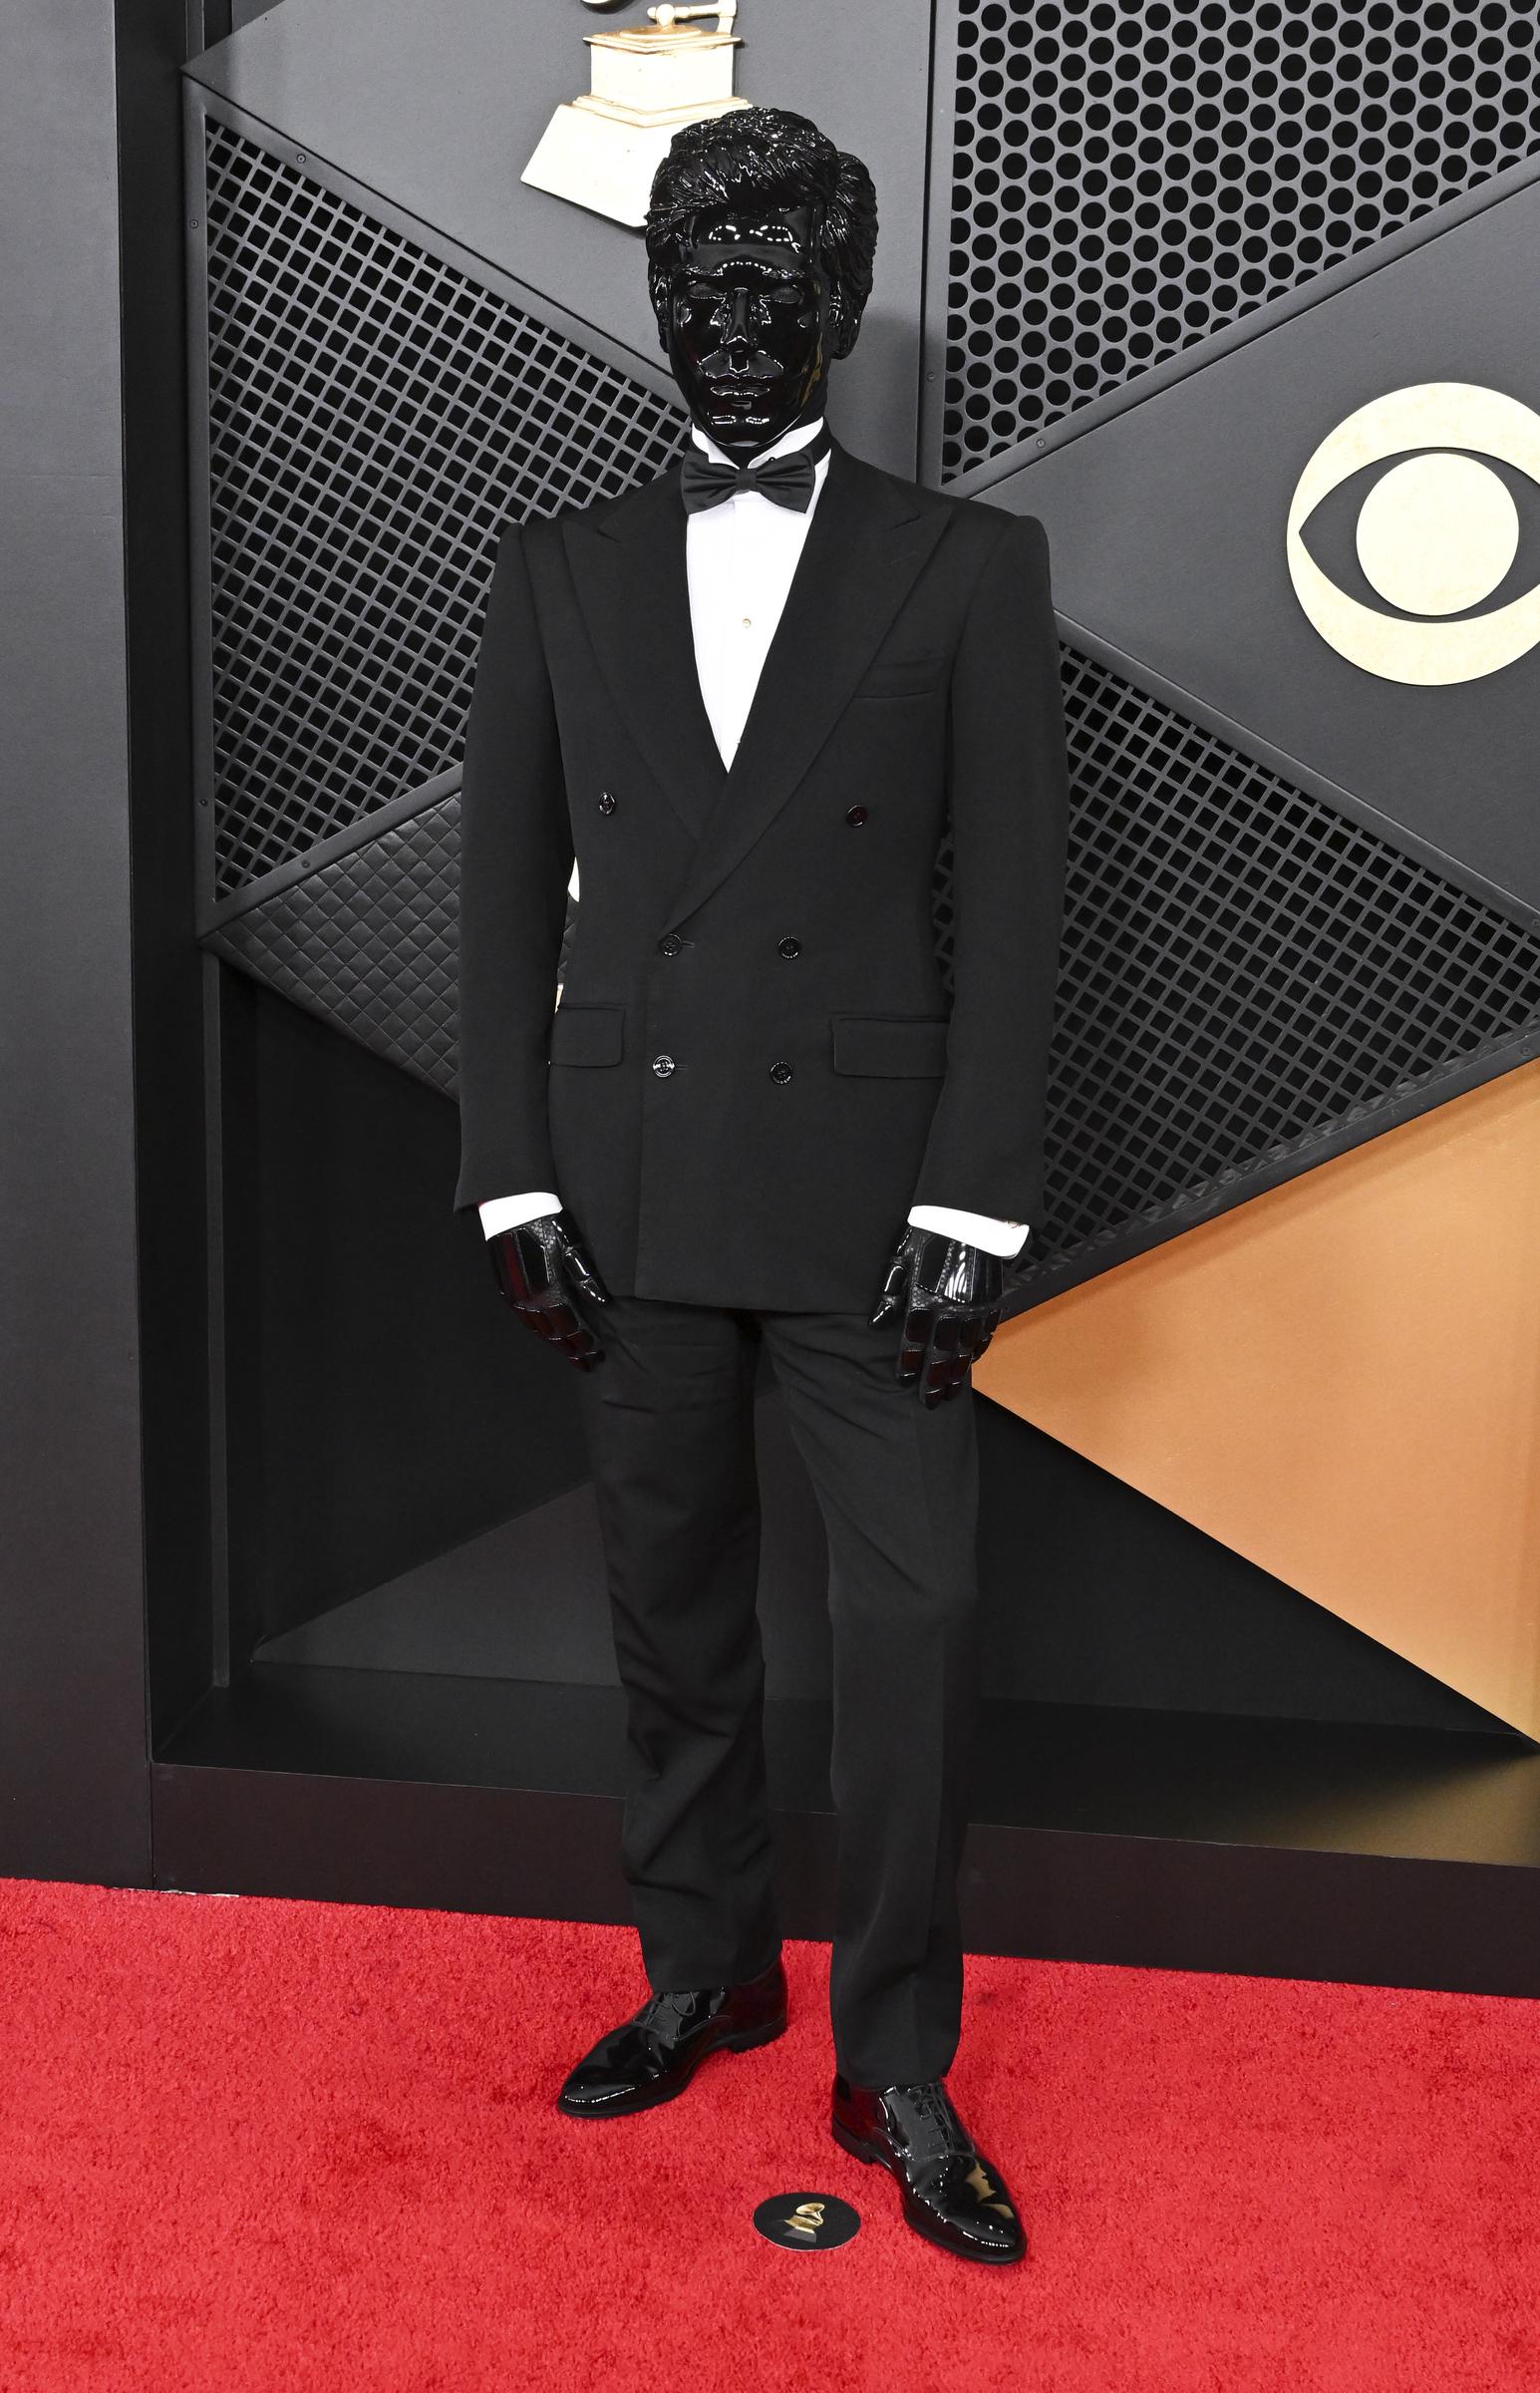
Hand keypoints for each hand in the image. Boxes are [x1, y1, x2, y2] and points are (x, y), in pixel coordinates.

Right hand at [487, 1209, 608, 1370]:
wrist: (512, 1210)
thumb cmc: (548, 1224)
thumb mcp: (573, 1248)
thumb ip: (587, 1278)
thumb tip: (603, 1303)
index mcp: (551, 1291)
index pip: (572, 1327)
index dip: (585, 1342)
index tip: (597, 1352)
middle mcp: (531, 1300)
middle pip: (555, 1335)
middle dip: (572, 1350)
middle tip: (587, 1362)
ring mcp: (516, 1297)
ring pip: (538, 1330)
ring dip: (555, 1344)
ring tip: (570, 1353)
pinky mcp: (506, 1290)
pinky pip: (524, 1319)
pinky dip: (538, 1330)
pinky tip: (547, 1333)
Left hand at [869, 1226, 1002, 1406]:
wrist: (970, 1215)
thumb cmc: (929, 1234)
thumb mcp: (902, 1260)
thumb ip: (890, 1294)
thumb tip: (875, 1324)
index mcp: (924, 1299)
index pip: (914, 1341)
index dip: (909, 1364)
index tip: (904, 1381)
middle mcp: (950, 1308)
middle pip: (941, 1354)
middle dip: (934, 1380)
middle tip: (930, 1401)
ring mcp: (973, 1307)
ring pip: (965, 1350)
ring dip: (957, 1374)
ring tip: (951, 1392)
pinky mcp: (990, 1300)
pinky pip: (985, 1332)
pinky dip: (978, 1350)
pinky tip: (972, 1361)